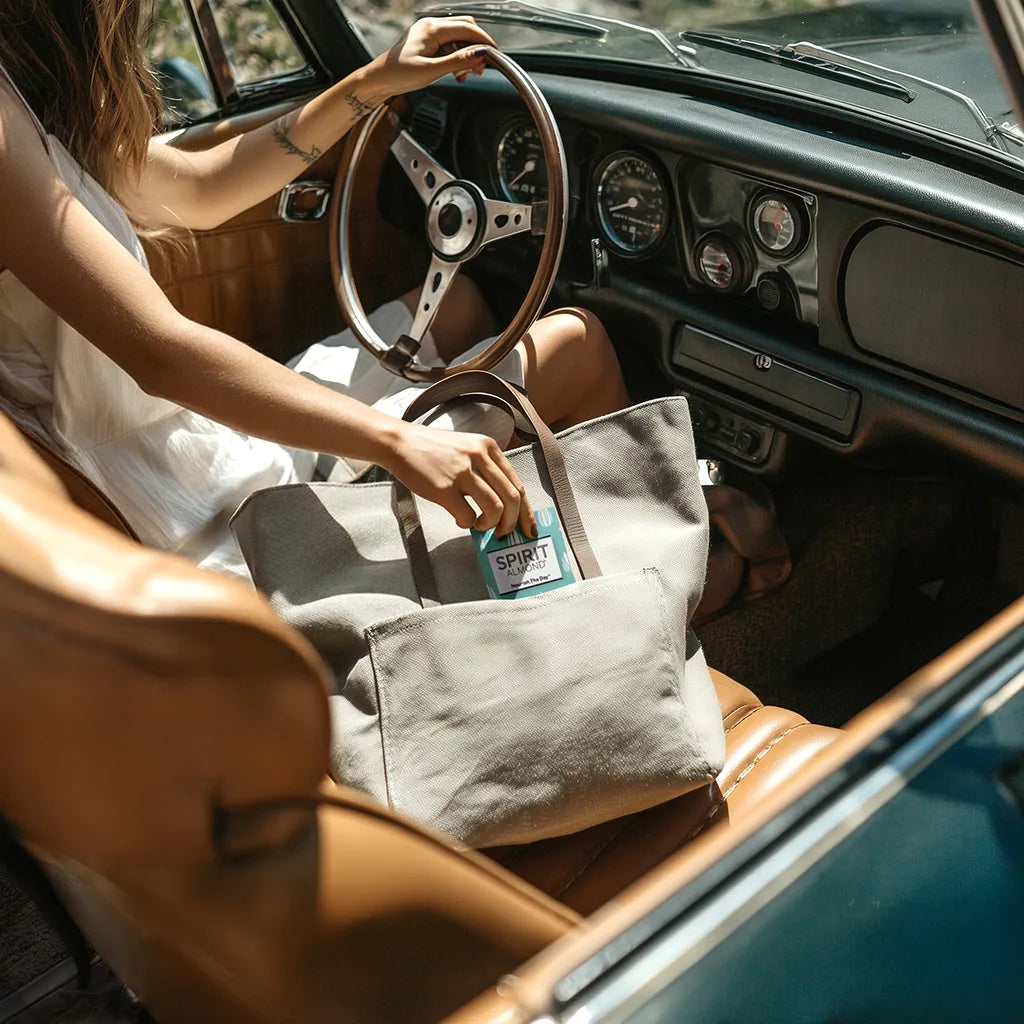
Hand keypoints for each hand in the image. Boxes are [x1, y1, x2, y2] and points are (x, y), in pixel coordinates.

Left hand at [367, 17, 496, 95]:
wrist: (379, 79)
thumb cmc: (399, 74)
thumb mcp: (431, 71)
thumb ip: (457, 61)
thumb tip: (478, 55)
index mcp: (432, 29)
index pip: (467, 29)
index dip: (483, 41)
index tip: (495, 54)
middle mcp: (431, 26)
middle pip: (465, 29)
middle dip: (476, 48)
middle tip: (480, 69)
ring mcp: (429, 33)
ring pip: (459, 38)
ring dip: (466, 56)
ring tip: (464, 75)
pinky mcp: (427, 43)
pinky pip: (450, 45)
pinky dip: (457, 58)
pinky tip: (455, 72)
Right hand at [384, 421, 536, 538]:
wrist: (400, 442)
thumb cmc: (433, 449)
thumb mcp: (468, 448)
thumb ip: (487, 470)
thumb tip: (504, 505)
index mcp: (489, 448)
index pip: (518, 484)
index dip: (526, 512)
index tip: (529, 529)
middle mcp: (480, 457)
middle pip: (513, 498)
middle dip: (512, 523)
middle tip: (503, 533)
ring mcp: (462, 472)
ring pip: (496, 508)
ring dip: (490, 525)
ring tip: (480, 525)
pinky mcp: (444, 488)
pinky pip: (467, 516)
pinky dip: (467, 523)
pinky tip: (460, 519)